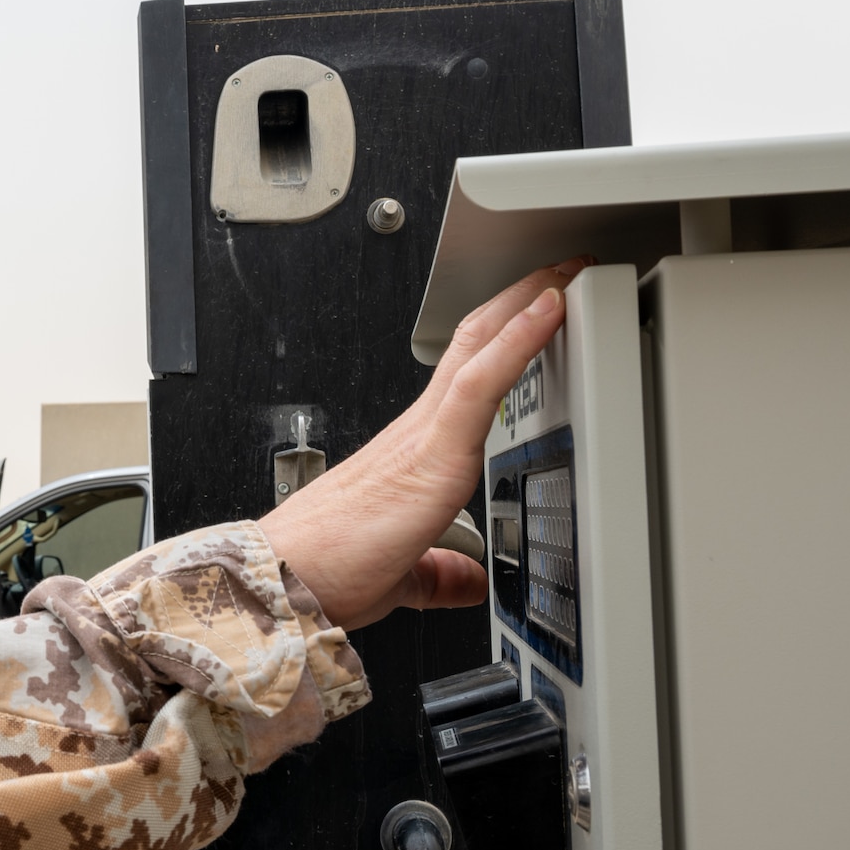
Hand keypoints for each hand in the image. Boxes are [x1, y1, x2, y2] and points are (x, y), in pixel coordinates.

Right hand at [259, 259, 587, 629]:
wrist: (283, 581)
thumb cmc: (324, 572)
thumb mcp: (403, 575)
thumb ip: (439, 573)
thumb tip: (465, 582)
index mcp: (413, 456)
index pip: (465, 379)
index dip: (502, 340)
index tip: (539, 314)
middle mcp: (416, 434)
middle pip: (473, 345)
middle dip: (518, 303)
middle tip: (560, 268)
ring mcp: (422, 436)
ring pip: (479, 348)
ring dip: (526, 306)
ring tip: (566, 270)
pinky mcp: (431, 451)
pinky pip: (480, 382)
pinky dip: (518, 340)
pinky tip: (547, 310)